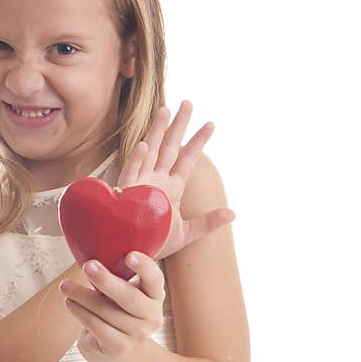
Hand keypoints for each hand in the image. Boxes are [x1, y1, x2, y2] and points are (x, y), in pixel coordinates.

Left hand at [60, 253, 164, 361]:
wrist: (116, 348)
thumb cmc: (116, 308)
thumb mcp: (121, 290)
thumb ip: (115, 274)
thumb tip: (91, 253)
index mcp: (154, 294)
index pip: (155, 279)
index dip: (145, 267)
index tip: (130, 255)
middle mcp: (151, 315)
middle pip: (130, 297)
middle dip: (107, 281)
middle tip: (88, 265)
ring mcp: (138, 334)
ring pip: (107, 311)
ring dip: (83, 296)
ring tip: (65, 286)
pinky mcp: (120, 347)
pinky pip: (97, 327)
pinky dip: (81, 313)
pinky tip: (69, 303)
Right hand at [116, 100, 234, 259]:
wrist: (132, 258)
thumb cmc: (154, 244)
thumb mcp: (186, 234)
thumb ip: (208, 222)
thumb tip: (233, 213)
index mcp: (172, 188)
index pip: (187, 159)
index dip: (198, 142)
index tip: (211, 124)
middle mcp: (156, 181)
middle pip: (169, 147)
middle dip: (178, 125)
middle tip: (188, 103)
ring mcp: (140, 185)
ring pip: (150, 152)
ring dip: (156, 132)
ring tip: (165, 110)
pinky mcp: (126, 195)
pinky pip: (131, 174)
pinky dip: (136, 159)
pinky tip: (143, 145)